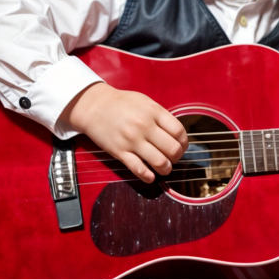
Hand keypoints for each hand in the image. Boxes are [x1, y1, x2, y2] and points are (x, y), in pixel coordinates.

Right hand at [63, 82, 187, 182]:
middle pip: (173, 149)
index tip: (181, 146)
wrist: (94, 106)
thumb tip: (177, 135)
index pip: (179, 132)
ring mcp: (132, 140)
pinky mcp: (120, 152)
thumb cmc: (121, 103)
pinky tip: (151, 176)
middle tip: (173, 158)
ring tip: (164, 168)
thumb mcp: (145, 102)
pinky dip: (149, 177)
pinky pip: (139, 169)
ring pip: (159, 162)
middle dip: (176, 158)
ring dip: (166, 169)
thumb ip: (161, 116)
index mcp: (154, 112)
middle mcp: (145, 126)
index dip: (184, 143)